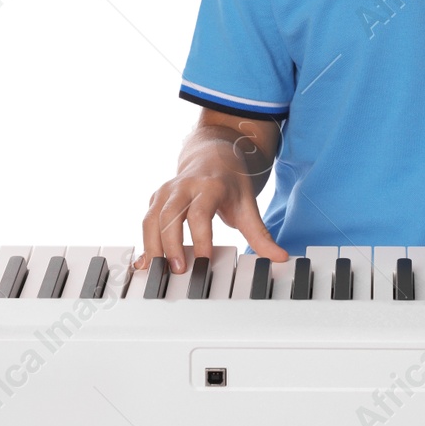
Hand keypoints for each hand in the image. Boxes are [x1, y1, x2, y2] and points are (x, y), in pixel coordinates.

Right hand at [135, 140, 286, 272]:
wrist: (213, 155)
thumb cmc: (231, 183)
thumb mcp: (248, 205)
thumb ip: (260, 234)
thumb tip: (280, 257)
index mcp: (210, 186)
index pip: (201, 212)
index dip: (201, 237)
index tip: (204, 260)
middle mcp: (184, 186)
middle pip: (170, 215)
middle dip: (171, 244)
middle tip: (179, 270)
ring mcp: (167, 191)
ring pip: (152, 218)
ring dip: (152, 246)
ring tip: (158, 270)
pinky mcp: (156, 199)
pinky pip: (146, 221)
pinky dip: (145, 242)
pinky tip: (146, 263)